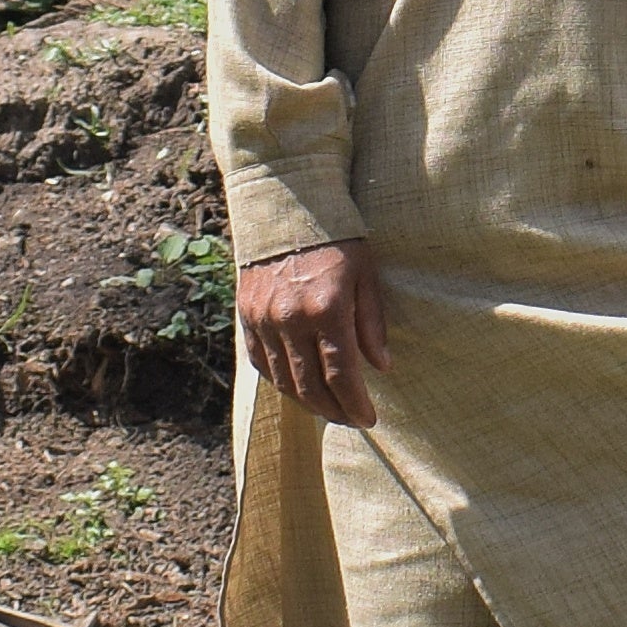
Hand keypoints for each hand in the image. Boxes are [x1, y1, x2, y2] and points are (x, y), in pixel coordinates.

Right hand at [236, 239, 388, 427]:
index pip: (341, 375)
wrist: (285, 207)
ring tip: (328, 409)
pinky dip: (280, 382)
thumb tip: (381, 367)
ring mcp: (263, 319)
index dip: (355, 404)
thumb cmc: (336, 239)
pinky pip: (259, 363)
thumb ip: (372, 323)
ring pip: (283, 380)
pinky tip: (298, 387)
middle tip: (351, 420)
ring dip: (307, 402)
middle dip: (334, 411)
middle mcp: (290, 319)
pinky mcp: (246, 315)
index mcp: (326, 309)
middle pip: (310, 386)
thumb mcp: (365, 274)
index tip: (369, 419)